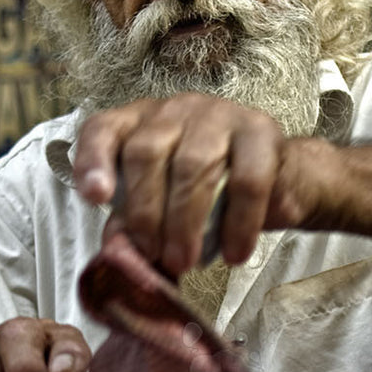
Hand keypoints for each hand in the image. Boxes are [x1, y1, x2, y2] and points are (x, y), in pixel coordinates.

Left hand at [72, 94, 296, 274]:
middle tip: (154, 255)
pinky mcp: (260, 131)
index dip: (93, 161)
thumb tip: (118, 250)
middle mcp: (174, 110)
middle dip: (145, 212)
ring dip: (185, 222)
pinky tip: (233, 254)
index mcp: (139, 124)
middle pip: (146, 152)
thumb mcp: (163, 208)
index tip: (95, 197)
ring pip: (193, 165)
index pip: (103, 130)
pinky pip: (246, 181)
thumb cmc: (210, 194)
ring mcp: (218, 115)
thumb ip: (135, 223)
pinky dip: (238, 225)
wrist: (278, 182)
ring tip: (185, 261)